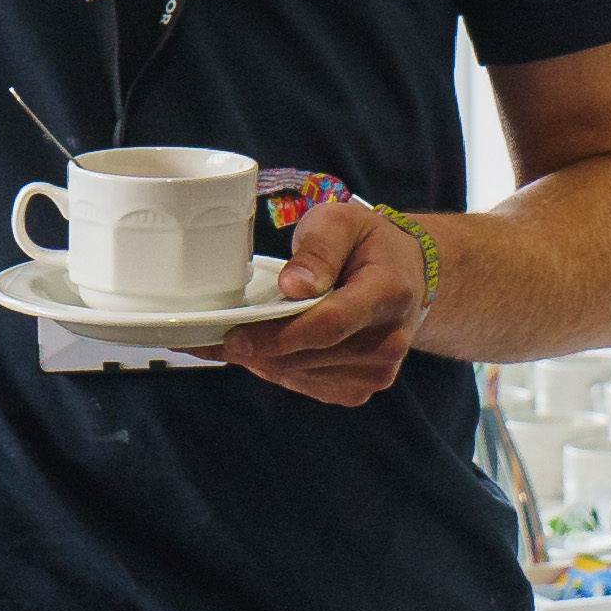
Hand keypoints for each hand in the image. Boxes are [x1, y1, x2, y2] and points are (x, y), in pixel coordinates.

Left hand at [220, 196, 430, 406]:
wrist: (407, 277)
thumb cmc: (367, 244)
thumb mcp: (341, 222)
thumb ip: (318, 250)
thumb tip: (293, 286)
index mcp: (387, 293)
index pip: (329, 324)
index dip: (276, 335)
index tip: (231, 337)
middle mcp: (388, 341)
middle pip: (308, 355)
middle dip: (253, 348)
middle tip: (203, 337)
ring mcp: (376, 372)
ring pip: (301, 375)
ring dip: (259, 360)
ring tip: (224, 340)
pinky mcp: (360, 388)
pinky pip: (306, 385)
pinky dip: (276, 368)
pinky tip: (259, 350)